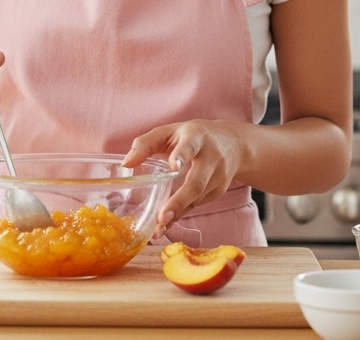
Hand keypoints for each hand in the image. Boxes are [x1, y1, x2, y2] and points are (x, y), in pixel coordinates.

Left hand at [121, 120, 244, 233]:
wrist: (233, 143)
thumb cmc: (192, 136)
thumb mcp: (169, 132)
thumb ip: (145, 144)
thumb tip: (126, 164)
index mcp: (196, 137)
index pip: (190, 146)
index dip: (182, 156)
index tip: (174, 167)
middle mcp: (211, 157)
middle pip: (196, 182)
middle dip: (179, 201)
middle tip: (162, 217)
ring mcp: (218, 176)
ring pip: (196, 198)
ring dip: (177, 213)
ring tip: (158, 227)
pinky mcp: (218, 190)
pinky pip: (197, 205)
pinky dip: (181, 215)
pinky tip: (166, 225)